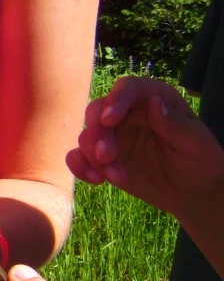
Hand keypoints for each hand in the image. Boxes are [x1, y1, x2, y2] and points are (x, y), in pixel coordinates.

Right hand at [66, 76, 223, 217]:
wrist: (192, 192)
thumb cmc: (200, 162)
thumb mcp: (197, 144)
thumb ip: (175, 124)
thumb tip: (154, 103)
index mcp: (153, 99)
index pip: (128, 89)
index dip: (116, 100)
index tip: (109, 119)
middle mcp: (128, 113)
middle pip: (98, 111)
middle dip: (97, 133)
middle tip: (106, 156)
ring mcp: (113, 136)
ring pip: (87, 135)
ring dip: (93, 156)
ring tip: (117, 177)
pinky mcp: (101, 157)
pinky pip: (79, 156)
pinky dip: (80, 166)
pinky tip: (95, 180)